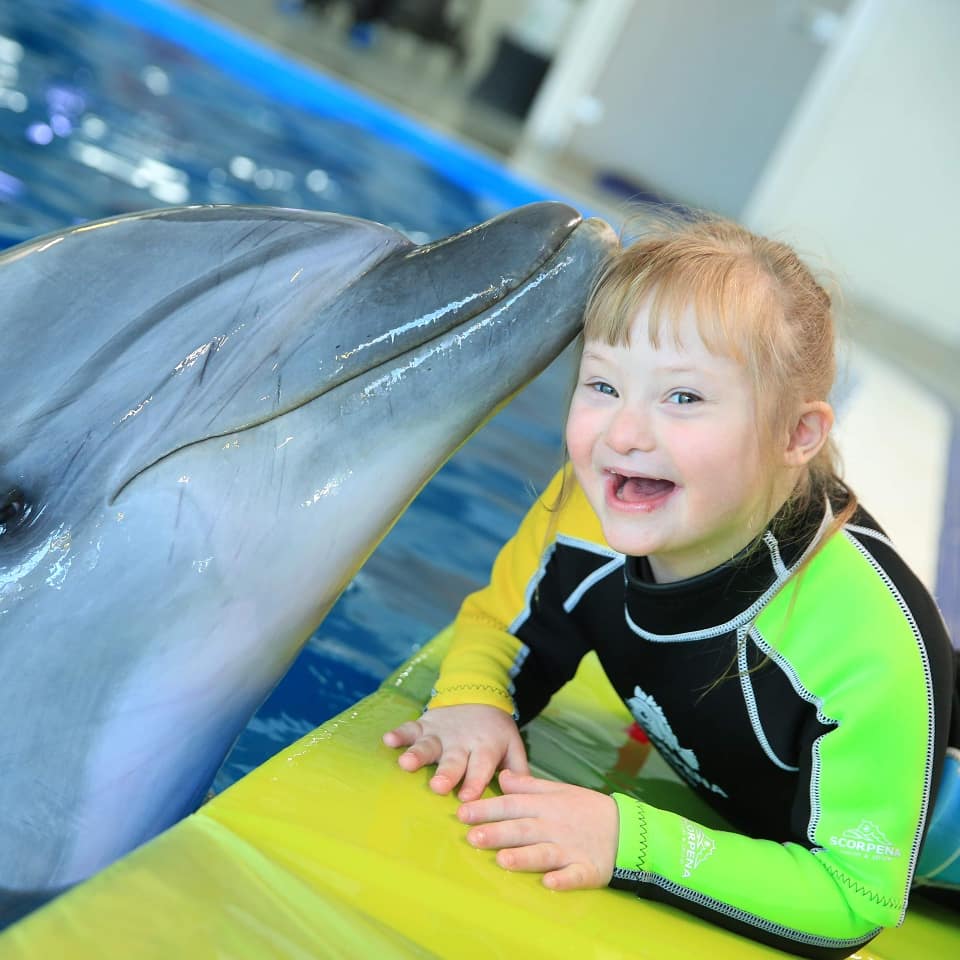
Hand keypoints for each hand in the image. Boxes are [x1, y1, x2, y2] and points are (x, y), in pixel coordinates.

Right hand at [382, 704, 527, 800]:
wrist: (479, 695)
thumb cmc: (496, 734)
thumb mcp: (513, 747)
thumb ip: (519, 772)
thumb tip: (523, 798)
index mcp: (485, 748)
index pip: (481, 767)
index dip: (475, 782)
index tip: (467, 798)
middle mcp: (462, 741)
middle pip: (453, 759)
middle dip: (446, 773)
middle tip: (438, 787)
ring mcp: (441, 732)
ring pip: (428, 744)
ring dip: (417, 753)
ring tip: (406, 763)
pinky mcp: (424, 724)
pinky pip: (410, 728)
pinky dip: (399, 734)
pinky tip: (387, 740)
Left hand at [457, 769, 617, 889]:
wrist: (627, 828)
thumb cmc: (587, 809)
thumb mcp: (558, 790)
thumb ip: (528, 786)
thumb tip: (501, 776)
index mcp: (546, 806)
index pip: (512, 805)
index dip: (488, 809)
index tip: (462, 812)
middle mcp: (554, 827)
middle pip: (523, 829)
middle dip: (498, 833)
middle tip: (472, 837)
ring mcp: (570, 849)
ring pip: (544, 853)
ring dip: (524, 857)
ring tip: (503, 860)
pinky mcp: (587, 869)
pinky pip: (574, 875)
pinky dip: (563, 879)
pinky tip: (549, 883)